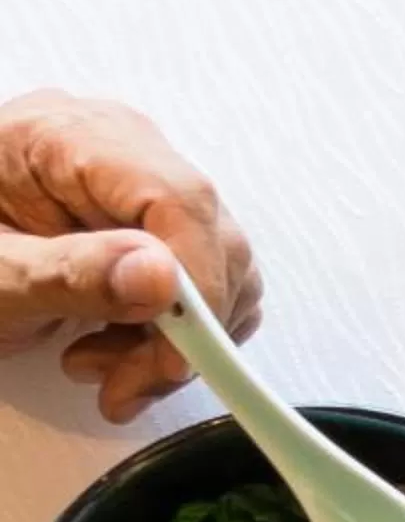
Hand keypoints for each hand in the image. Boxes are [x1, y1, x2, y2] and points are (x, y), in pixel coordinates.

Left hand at [0, 90, 262, 421]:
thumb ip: (67, 274)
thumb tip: (163, 278)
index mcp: (69, 137)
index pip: (179, 200)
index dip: (197, 284)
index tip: (176, 356)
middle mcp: (119, 151)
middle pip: (209, 240)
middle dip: (183, 328)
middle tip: (125, 383)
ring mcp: (136, 189)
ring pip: (219, 270)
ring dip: (179, 342)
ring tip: (106, 371)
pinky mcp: (147, 229)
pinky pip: (202, 285)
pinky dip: (176, 336)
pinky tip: (118, 353)